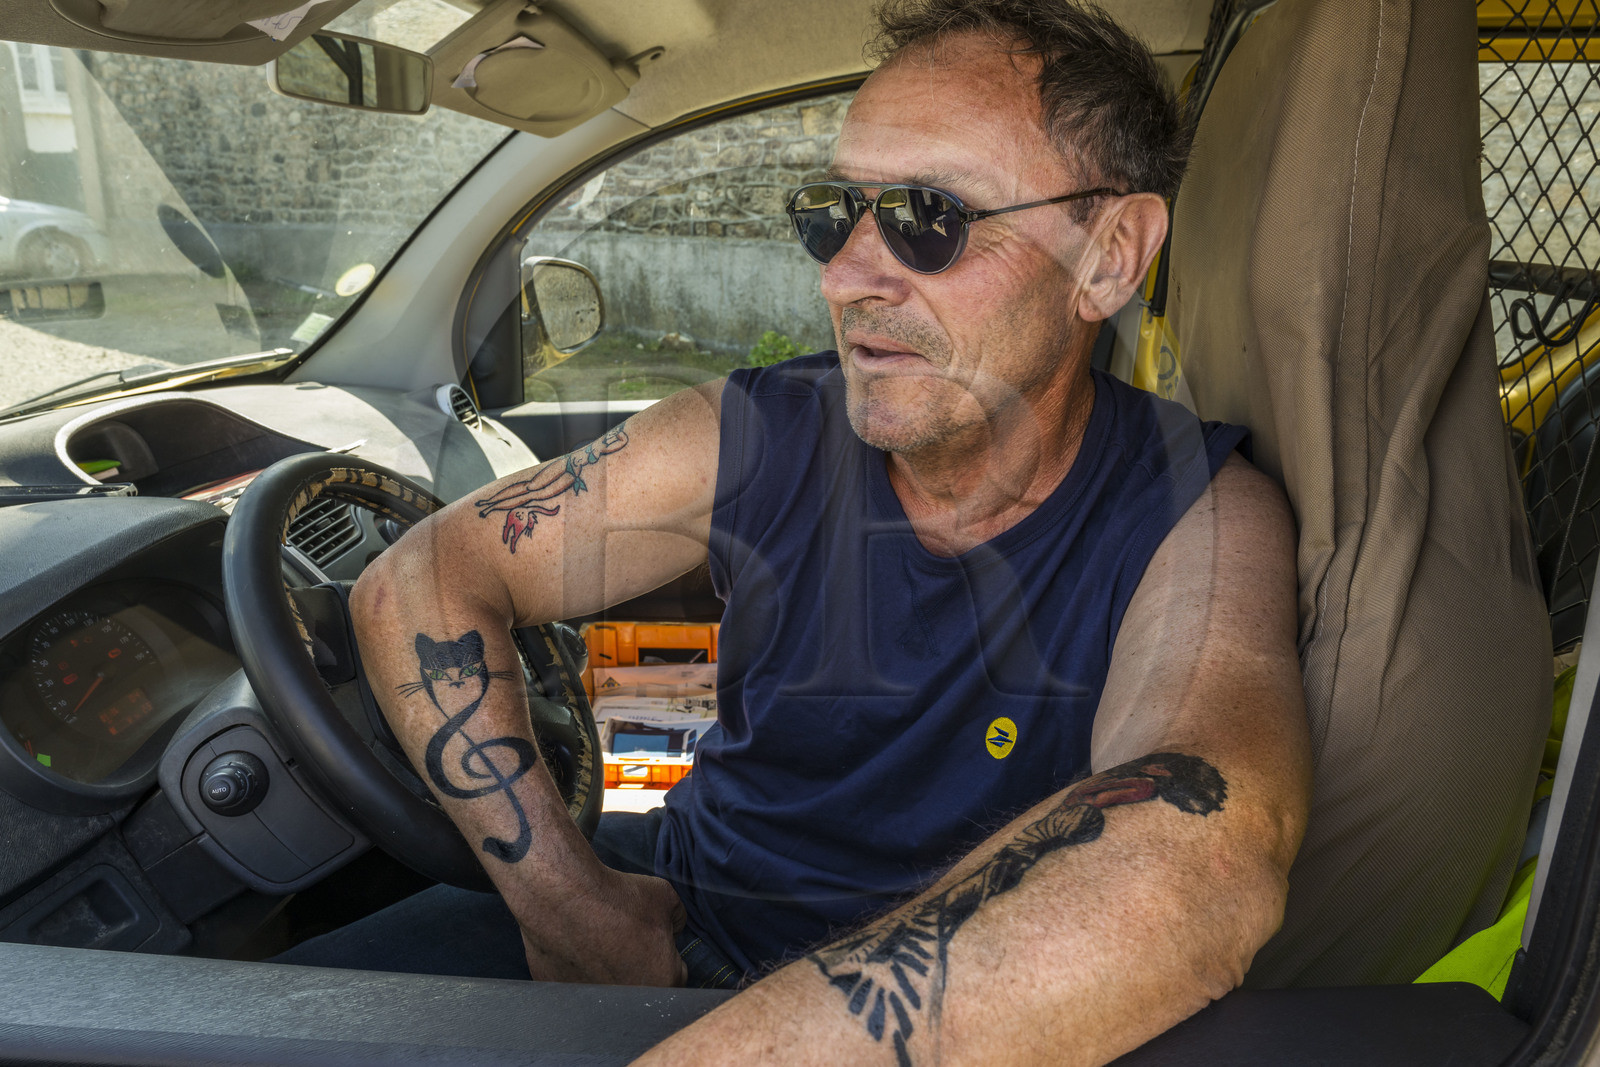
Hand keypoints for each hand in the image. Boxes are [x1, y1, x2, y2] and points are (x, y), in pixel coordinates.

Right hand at [518, 868, 688, 986]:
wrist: (566, 897)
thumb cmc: (618, 898)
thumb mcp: (666, 896)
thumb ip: (677, 919)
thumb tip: (673, 928)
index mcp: (664, 979)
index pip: (676, 974)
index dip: (665, 953)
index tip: (652, 939)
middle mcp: (632, 999)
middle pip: (643, 985)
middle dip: (639, 966)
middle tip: (626, 938)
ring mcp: (597, 999)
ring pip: (610, 987)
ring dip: (608, 970)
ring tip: (599, 940)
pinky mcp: (565, 993)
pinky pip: (579, 983)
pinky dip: (579, 968)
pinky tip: (576, 945)